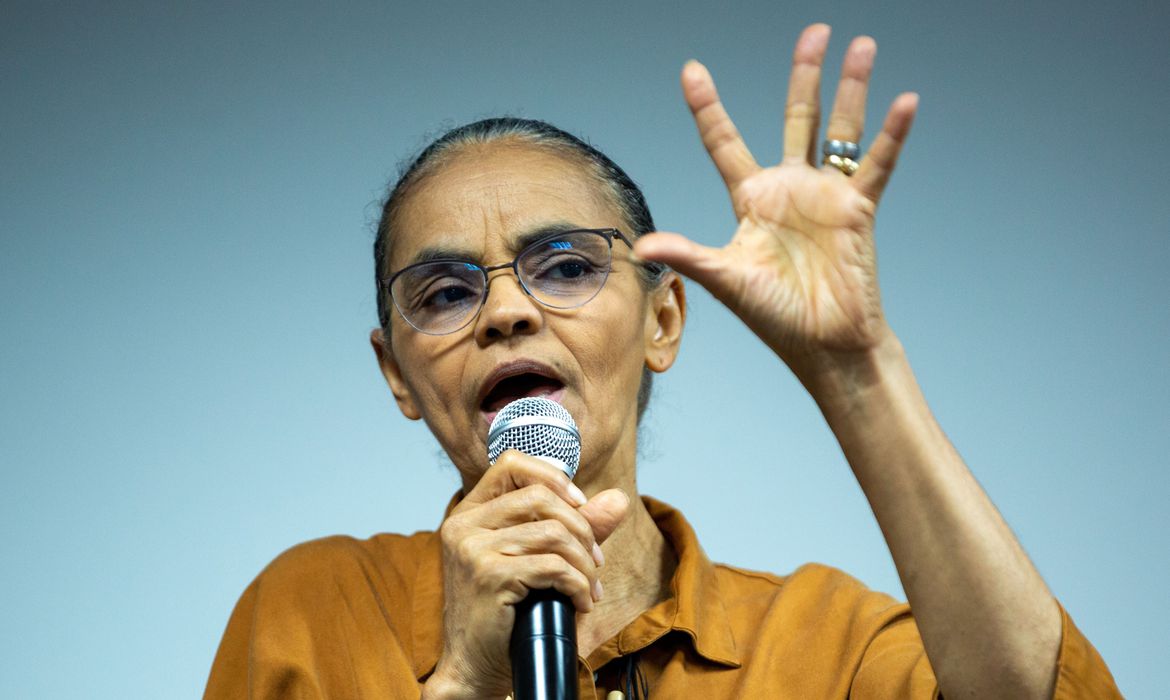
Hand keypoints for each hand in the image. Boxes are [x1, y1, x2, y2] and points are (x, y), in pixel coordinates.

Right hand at [423, 452, 628, 698]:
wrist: (476, 666)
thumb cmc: (505, 614)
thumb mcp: (538, 561)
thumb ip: (575, 527)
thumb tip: (619, 498)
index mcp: (469, 513)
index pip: (510, 464)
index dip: (553, 477)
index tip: (580, 505)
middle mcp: (463, 525)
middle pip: (539, 496)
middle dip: (581, 528)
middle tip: (596, 561)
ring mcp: (472, 549)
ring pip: (552, 533)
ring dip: (584, 564)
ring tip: (590, 587)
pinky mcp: (488, 575)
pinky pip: (553, 566)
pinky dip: (579, 585)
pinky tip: (581, 603)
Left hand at [634, 24, 917, 379]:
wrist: (824, 345)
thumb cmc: (775, 317)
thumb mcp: (725, 280)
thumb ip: (687, 255)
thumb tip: (641, 245)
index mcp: (752, 200)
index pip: (724, 142)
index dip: (709, 107)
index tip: (692, 70)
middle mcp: (789, 189)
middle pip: (797, 118)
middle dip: (804, 75)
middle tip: (813, 31)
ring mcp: (826, 196)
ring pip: (841, 130)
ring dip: (852, 89)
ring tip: (862, 45)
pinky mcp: (858, 210)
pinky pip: (877, 164)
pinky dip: (892, 134)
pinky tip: (903, 101)